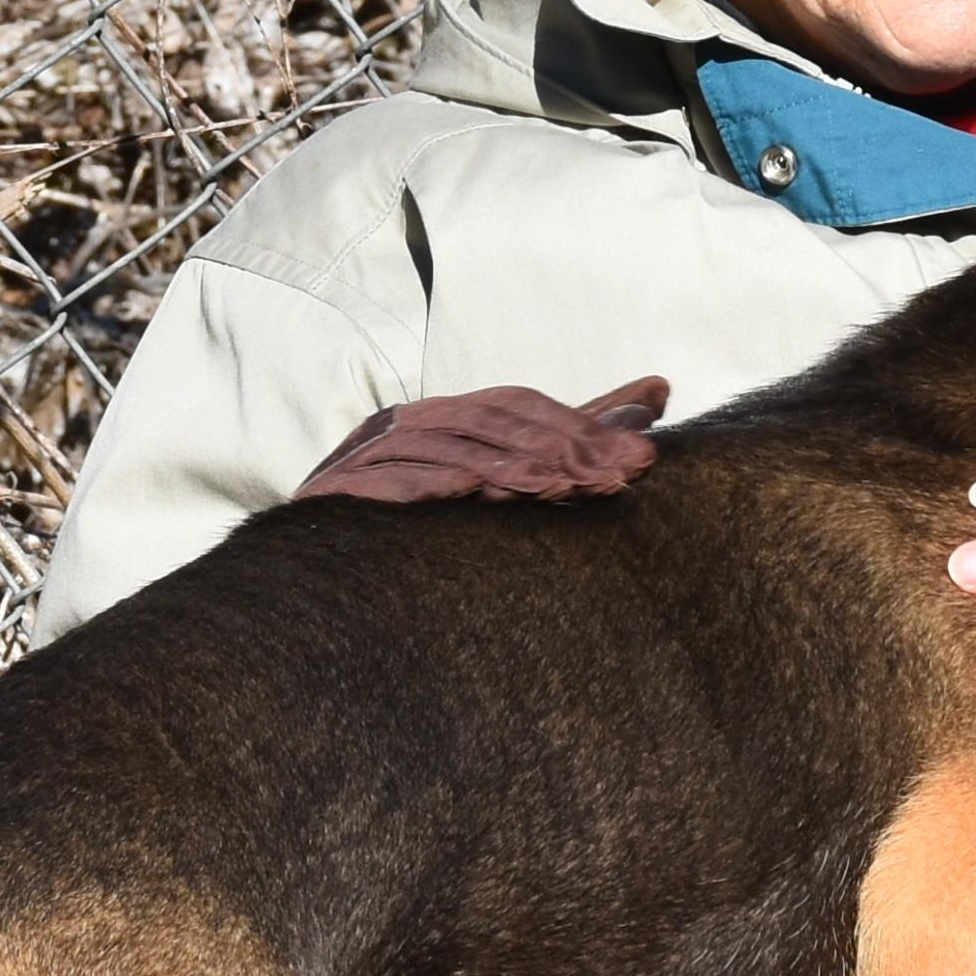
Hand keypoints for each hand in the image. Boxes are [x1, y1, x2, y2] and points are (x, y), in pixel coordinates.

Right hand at [297, 376, 668, 505]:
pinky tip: (472, 494)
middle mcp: (402, 425)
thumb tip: (660, 385)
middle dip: (560, 446)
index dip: (580, 427)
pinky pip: (386, 482)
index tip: (643, 460)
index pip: (518, 405)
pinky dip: (429, 483)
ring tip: (566, 488)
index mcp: (441, 417)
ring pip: (446, 445)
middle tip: (620, 478)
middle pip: (489, 418)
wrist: (315, 590)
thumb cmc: (417, 529)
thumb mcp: (508, 475)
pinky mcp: (334, 495)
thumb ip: (576, 435)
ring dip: (509, 464)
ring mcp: (364, 457)